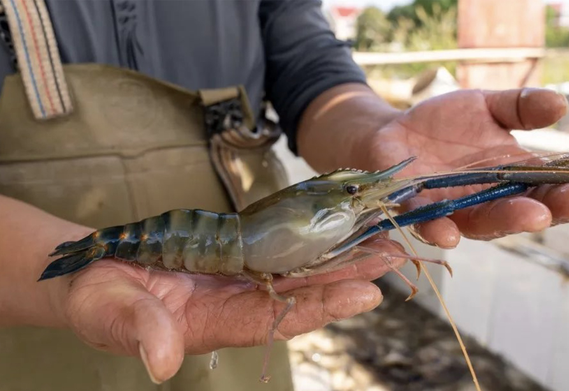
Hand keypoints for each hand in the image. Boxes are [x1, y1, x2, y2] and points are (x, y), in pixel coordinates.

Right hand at [54, 238, 403, 383]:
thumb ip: (140, 331)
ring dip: (337, 252)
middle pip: (301, 290)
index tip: (364, 294)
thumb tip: (163, 361)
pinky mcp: (233, 251)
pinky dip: (306, 234)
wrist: (95, 274)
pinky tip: (335, 223)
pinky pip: (277, 244)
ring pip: (296, 265)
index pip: (277, 318)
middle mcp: (237, 301)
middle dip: (347, 275)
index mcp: (216, 323)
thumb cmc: (100, 299)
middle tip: (392, 257)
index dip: (320, 306)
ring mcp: (237, 276)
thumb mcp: (112, 314)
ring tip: (379, 238)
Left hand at [360, 88, 568, 247]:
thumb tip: (560, 104)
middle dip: (555, 209)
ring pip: (482, 222)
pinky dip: (439, 229)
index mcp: (511, 177)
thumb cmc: (444, 122)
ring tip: (535, 216)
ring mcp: (453, 209)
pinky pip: (428, 224)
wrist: (393, 130)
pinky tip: (450, 233)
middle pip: (525, 211)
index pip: (550, 189)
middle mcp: (487, 200)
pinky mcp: (416, 210)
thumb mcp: (486, 105)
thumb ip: (520, 107)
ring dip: (508, 221)